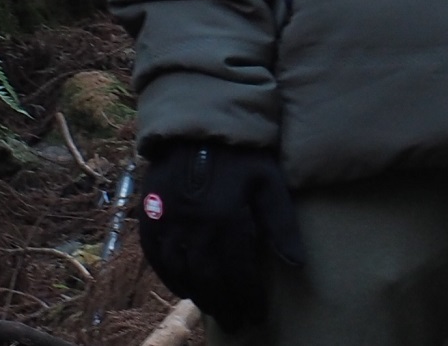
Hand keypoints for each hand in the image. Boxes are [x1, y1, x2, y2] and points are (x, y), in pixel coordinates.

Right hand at [137, 141, 305, 333]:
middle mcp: (194, 228)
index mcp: (227, 220)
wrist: (197, 123)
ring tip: (215, 310)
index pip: (239, 273)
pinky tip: (184, 288)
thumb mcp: (269, 181)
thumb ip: (281, 224)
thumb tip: (297, 264)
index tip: (257, 315)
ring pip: (183, 274)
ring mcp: (169, 224)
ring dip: (200, 296)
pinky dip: (170, 278)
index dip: (249, 298)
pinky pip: (157, 259)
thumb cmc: (241, 152)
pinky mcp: (150, 217)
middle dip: (225, 305)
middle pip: (210, 280)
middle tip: (237, 323)